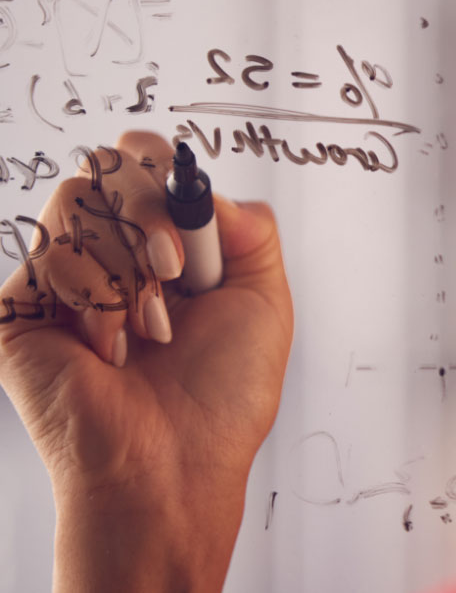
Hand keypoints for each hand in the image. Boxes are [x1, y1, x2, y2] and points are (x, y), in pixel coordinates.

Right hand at [0, 130, 293, 590]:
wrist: (173, 462)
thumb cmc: (222, 398)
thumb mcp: (265, 301)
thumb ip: (249, 229)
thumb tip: (202, 189)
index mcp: (164, 252)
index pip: (142, 164)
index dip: (157, 159)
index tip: (181, 187)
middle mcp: (111, 259)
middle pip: (108, 166)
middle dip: (151, 211)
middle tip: (172, 270)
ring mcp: (61, 282)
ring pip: (77, 199)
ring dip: (130, 262)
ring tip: (151, 326)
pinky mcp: (19, 309)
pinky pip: (50, 251)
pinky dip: (96, 294)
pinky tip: (109, 346)